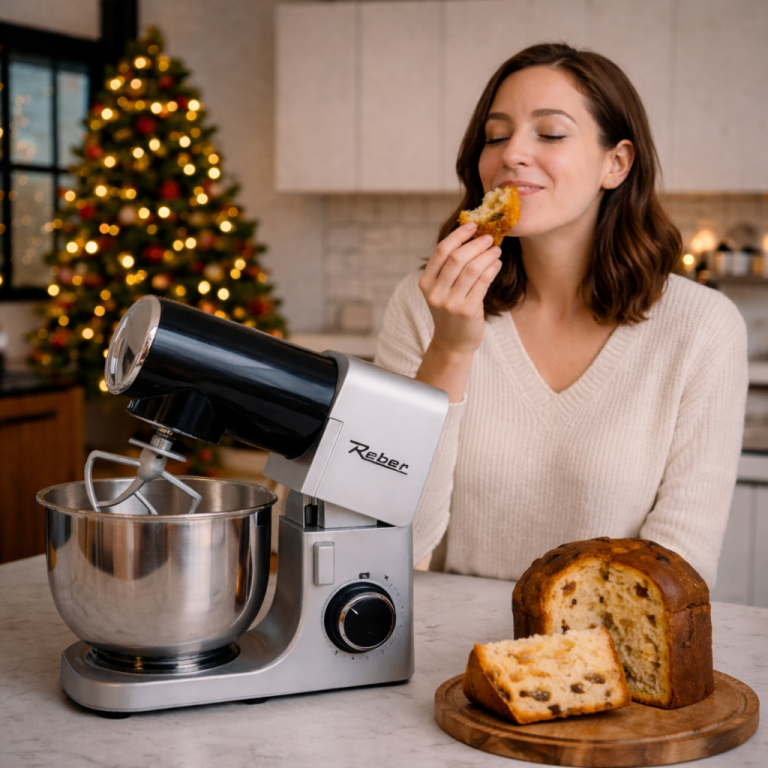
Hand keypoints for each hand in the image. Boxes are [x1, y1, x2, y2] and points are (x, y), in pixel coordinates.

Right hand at [416, 223, 501, 401]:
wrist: (452, 342)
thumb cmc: (450, 312)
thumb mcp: (441, 290)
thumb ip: (448, 269)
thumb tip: (470, 238)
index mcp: (425, 283)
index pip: (441, 251)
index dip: (458, 235)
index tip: (473, 226)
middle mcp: (435, 292)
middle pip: (457, 258)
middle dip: (476, 244)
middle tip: (489, 237)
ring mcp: (450, 303)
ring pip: (471, 269)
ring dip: (487, 255)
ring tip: (496, 250)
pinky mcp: (467, 310)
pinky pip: (482, 283)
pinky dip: (492, 269)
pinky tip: (497, 264)